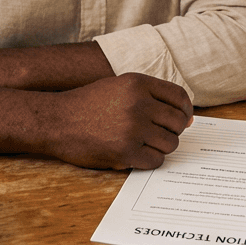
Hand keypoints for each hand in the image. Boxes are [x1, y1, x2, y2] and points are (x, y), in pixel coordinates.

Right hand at [45, 73, 193, 169]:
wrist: (56, 120)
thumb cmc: (88, 104)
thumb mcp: (119, 87)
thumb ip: (152, 97)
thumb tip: (189, 118)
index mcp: (138, 84)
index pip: (180, 97)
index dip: (185, 110)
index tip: (182, 119)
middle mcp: (138, 104)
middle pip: (178, 123)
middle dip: (172, 131)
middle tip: (157, 134)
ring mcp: (132, 129)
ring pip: (170, 143)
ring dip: (161, 147)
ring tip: (144, 144)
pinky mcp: (125, 152)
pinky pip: (156, 160)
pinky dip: (150, 160)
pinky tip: (136, 154)